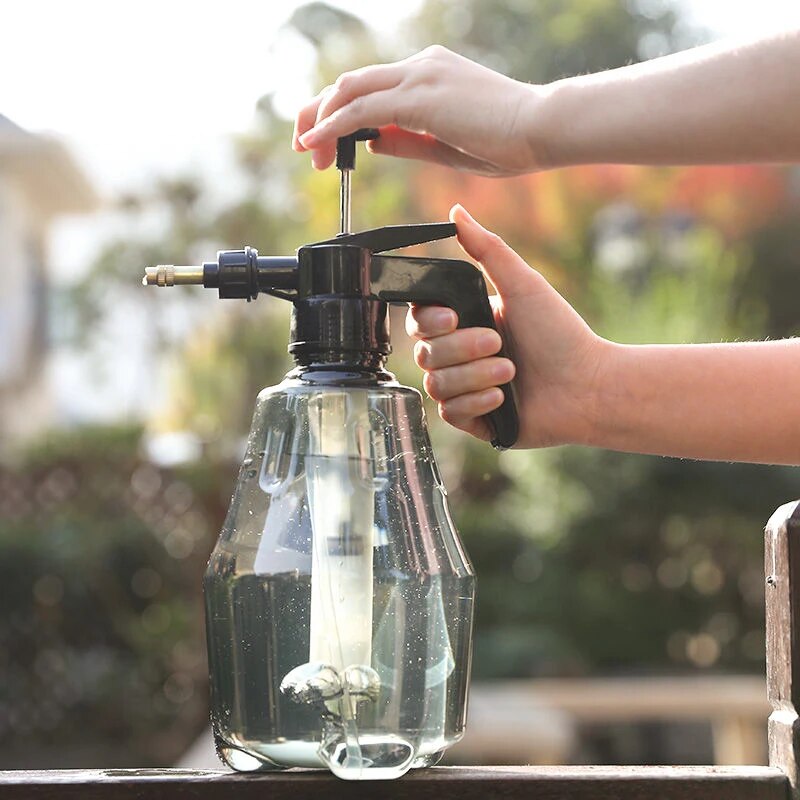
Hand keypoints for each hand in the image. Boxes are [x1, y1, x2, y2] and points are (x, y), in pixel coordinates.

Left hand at [293, 45, 549, 176]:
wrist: (543, 127)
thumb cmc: (508, 141)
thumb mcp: (446, 146)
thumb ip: (406, 141)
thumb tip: (370, 141)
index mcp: (429, 76)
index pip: (372, 89)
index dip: (340, 115)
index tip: (324, 143)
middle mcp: (421, 67)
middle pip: (351, 82)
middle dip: (319, 114)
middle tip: (303, 146)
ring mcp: (420, 76)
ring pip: (350, 89)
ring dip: (320, 119)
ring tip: (304, 148)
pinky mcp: (420, 95)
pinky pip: (363, 108)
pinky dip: (333, 125)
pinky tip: (316, 141)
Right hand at [407, 205, 606, 447]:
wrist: (588, 386)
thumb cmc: (560, 334)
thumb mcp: (522, 285)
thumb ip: (486, 249)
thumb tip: (456, 211)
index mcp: (466, 323)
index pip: (420, 321)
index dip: (429, 320)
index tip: (453, 316)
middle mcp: (461, 357)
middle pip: (425, 353)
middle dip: (462, 348)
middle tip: (499, 343)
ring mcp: (465, 390)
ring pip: (436, 383)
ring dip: (474, 375)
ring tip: (511, 371)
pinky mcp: (474, 421)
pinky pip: (450, 413)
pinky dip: (476, 403)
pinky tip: (504, 398)